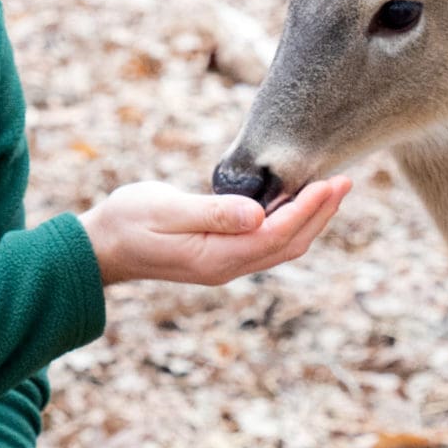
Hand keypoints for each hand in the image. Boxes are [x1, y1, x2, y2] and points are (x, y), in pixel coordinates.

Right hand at [78, 177, 349, 286]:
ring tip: (332, 189)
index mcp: (218, 258)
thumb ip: (212, 213)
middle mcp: (228, 266)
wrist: (101, 248)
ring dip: (310, 219)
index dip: (308, 210)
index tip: (331, 183)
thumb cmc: (127, 223)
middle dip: (321, 214)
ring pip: (282, 245)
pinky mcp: (221, 254)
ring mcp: (225, 263)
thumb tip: (258, 214)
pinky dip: (290, 221)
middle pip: (290, 244)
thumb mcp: (165, 211)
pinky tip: (296, 201)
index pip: (277, 235)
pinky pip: (267, 242)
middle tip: (346, 181)